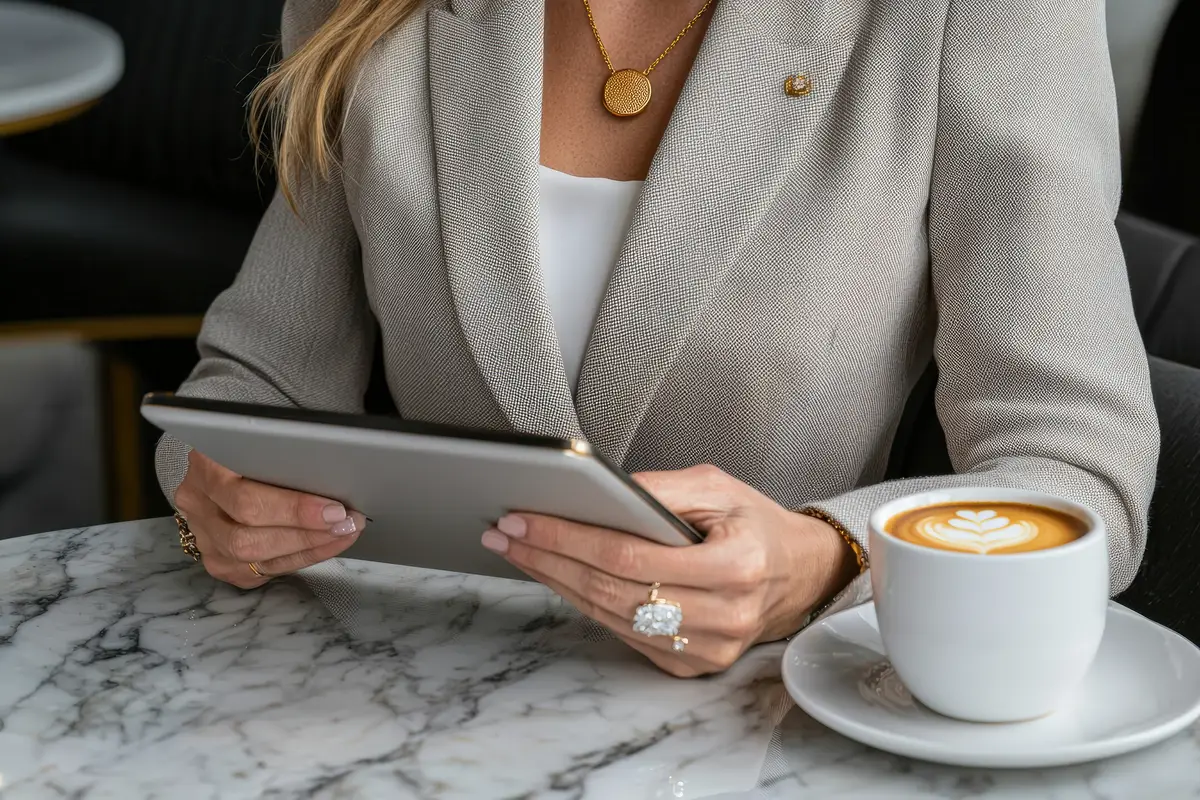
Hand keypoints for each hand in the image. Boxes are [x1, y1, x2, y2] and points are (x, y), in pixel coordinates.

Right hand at [174, 450, 366, 588]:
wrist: (218, 464)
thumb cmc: (249, 445)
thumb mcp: (259, 437)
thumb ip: (282, 454)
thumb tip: (332, 474)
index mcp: (204, 468)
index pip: (246, 500)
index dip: (294, 510)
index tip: (334, 509)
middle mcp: (197, 506)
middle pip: (249, 537)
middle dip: (306, 534)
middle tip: (347, 524)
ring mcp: (204, 538)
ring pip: (255, 558)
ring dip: (309, 549)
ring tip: (344, 534)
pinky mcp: (219, 561)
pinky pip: (262, 570)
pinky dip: (299, 559)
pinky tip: (325, 546)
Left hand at [481, 465, 857, 676]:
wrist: (799, 573)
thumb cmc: (755, 524)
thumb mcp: (717, 486)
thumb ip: (659, 489)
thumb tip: (597, 490)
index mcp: (734, 566)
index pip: (628, 555)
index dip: (568, 537)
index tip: (523, 518)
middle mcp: (724, 616)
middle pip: (611, 591)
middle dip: (549, 558)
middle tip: (505, 533)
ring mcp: (708, 650)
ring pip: (611, 618)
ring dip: (557, 583)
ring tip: (521, 551)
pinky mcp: (692, 665)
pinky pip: (625, 636)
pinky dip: (586, 605)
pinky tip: (559, 577)